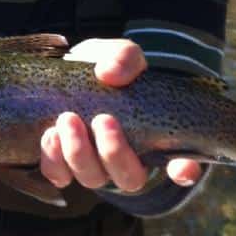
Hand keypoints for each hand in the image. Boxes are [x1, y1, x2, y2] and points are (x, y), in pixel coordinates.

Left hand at [40, 39, 201, 191]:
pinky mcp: (64, 167)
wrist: (67, 75)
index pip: (182, 168)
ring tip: (67, 119)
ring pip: (93, 179)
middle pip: (129, 179)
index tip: (181, 168)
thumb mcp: (119, 55)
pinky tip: (51, 135)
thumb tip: (110, 74)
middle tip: (102, 119)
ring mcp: (96, 168)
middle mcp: (128, 161)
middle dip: (114, 152)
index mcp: (155, 139)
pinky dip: (54, 159)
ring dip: (79, 153)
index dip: (184, 171)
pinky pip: (59, 176)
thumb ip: (124, 58)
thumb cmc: (105, 69)